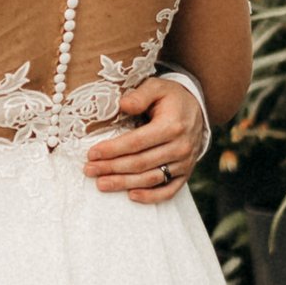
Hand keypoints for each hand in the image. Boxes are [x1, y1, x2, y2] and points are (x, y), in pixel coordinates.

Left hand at [83, 73, 205, 205]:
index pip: (136, 142)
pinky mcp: (186, 173)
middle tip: (89, 170)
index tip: (91, 154)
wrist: (197, 109)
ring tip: (101, 183)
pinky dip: (151, 197)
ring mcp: (184, 163)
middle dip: (111, 168)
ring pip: (151, 179)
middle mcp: (180, 147)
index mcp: (172, 126)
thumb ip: (140, 95)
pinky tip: (131, 196)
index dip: (112, 150)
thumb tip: (123, 105)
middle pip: (140, 163)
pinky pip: (169, 190)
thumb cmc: (170, 98)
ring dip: (124, 183)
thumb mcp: (156, 87)